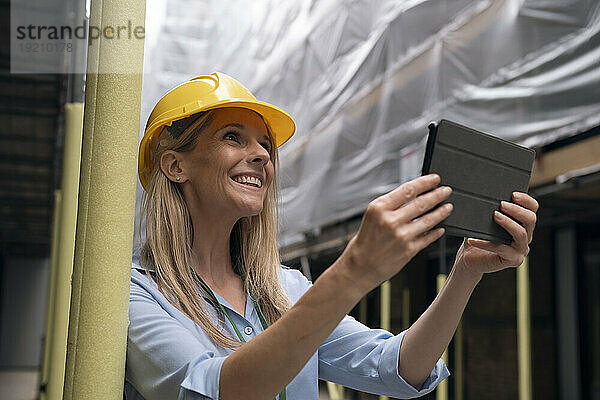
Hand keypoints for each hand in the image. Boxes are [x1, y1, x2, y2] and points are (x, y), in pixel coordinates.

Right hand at [342, 174, 452, 289]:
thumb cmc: (365, 240)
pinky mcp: (409, 250)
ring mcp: (401, 236)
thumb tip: (416, 195)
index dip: (425, 182)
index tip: (435, 178)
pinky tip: (440, 228)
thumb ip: (392, 205)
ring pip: (428, 220)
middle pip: (421, 203)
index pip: (408, 189)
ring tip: (448, 207)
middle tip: (447, 190)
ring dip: (441, 212)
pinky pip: (428, 237)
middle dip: (437, 195)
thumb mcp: (373, 216)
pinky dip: (436, 231)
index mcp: (379, 208)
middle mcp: (390, 221)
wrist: (359, 266)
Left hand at [454, 192, 538, 280]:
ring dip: (508, 223)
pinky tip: (473, 239)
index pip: (532, 208)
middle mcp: (526, 236)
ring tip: (494, 215)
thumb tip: (485, 195)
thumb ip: (489, 208)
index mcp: (522, 223)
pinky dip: (486, 243)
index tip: (513, 194)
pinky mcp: (513, 260)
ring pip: (520, 233)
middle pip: (530, 220)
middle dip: (517, 210)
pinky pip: (501, 249)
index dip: (526, 200)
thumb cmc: (479, 236)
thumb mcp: (484, 220)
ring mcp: (521, 249)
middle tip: (502, 204)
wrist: (470, 258)